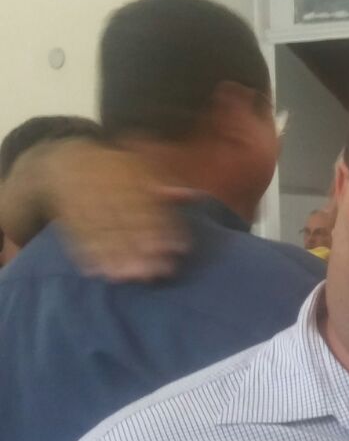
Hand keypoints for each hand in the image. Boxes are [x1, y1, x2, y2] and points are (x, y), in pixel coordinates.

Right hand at [45, 140, 193, 280]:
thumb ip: (168, 183)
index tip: (178, 250)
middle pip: (124, 222)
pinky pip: (75, 234)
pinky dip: (84, 253)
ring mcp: (83, 202)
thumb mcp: (143, 167)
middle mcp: (105, 189)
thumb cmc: (117, 170)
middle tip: (154, 274)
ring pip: (100, 231)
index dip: (163, 229)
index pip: (148, 205)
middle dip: (139, 249)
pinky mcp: (67, 215)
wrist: (64, 161)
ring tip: (127, 279)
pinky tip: (95, 272)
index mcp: (127, 176)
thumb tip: (193, 196)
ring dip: (113, 256)